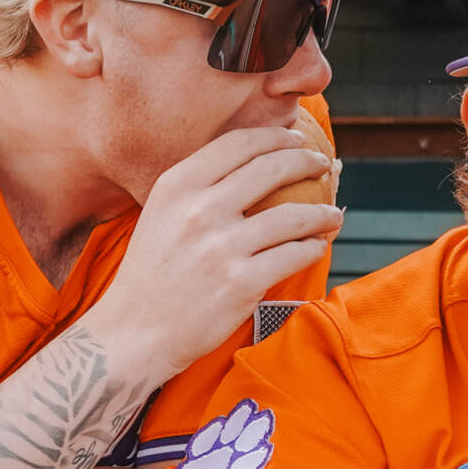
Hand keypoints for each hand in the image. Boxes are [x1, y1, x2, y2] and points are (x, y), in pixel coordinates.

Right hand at [88, 126, 340, 384]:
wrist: (134, 332)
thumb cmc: (152, 273)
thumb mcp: (160, 214)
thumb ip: (198, 188)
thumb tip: (254, 162)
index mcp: (177, 186)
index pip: (238, 144)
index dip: (276, 136)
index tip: (297, 139)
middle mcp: (199, 210)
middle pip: (271, 168)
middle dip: (307, 161)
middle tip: (323, 165)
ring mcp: (221, 247)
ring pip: (293, 216)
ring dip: (321, 213)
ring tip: (333, 215)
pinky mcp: (241, 283)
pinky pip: (294, 256)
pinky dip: (313, 249)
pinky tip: (316, 247)